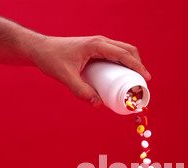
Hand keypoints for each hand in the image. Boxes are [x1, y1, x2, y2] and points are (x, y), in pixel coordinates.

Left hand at [32, 35, 150, 106]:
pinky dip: (123, 63)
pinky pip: (115, 54)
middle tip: (143, 83)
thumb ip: (80, 91)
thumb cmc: (52, 59)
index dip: (137, 66)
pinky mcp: (95, 50)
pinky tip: (123, 76)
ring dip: (132, 64)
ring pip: (122, 51)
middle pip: (128, 50)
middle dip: (139, 65)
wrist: (41, 49)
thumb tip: (98, 105)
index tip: (146, 79)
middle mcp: (100, 42)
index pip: (123, 54)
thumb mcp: (65, 77)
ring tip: (135, 82)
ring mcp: (98, 45)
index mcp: (96, 45)